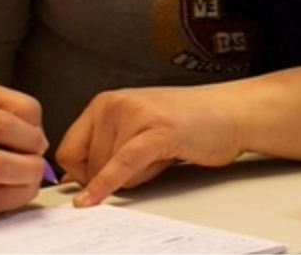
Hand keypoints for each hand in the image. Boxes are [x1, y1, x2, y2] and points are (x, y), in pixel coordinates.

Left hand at [57, 85, 249, 206]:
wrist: (233, 112)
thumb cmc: (190, 122)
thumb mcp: (137, 128)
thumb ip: (106, 146)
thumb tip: (72, 177)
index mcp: (106, 102)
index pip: (68, 151)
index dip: (81, 174)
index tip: (98, 180)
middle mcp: (114, 104)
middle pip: (86, 165)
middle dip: (111, 177)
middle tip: (146, 162)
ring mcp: (135, 115)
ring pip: (106, 169)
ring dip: (132, 177)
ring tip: (161, 155)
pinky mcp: (156, 132)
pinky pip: (121, 164)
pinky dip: (106, 184)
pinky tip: (94, 198)